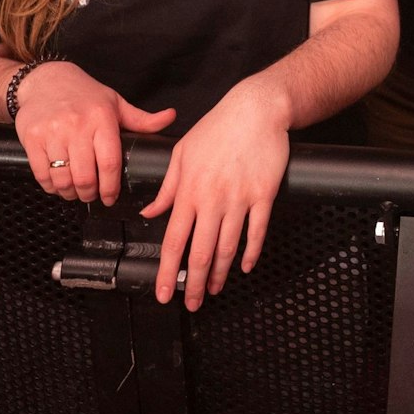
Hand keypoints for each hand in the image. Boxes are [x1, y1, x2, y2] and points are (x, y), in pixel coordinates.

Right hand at [12, 60, 176, 205]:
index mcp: (102, 118)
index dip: (111, 188)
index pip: (110, 163)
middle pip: (85, 177)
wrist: (46, 80)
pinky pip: (41, 173)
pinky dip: (50, 186)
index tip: (111, 197)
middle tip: (92, 196)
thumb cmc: (84, 94)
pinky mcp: (32, 138)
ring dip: (70, 193)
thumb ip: (142, 118)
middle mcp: (77, 125)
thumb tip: (171, 117)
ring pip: (62, 178)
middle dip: (90, 194)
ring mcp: (52, 132)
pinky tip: (57, 184)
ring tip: (75, 192)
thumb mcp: (115, 103)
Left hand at [140, 77, 288, 308]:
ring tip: (214, 289)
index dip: (168, 271)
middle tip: (191, 303)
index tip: (164, 293)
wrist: (256, 109)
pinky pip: (257, 232)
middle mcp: (212, 199)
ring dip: (220, 273)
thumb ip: (167, 187)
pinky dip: (252, 253)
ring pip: (228, 247)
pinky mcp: (263, 195)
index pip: (174, 239)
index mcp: (189, 190)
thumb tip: (150, 212)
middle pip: (200, 252)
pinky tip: (246, 266)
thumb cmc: (218, 127)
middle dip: (193, 283)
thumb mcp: (182, 152)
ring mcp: (240, 199)